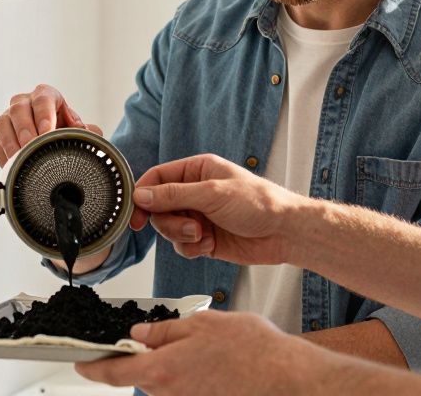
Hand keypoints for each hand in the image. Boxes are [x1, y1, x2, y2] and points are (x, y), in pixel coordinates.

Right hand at [0, 84, 102, 165]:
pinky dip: (2, 153)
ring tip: (19, 158)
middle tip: (31, 146)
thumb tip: (90, 133)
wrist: (51, 141)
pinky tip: (10, 164)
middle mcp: (25, 102)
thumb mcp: (79, 129)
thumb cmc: (65, 131)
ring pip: (2, 123)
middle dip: (25, 129)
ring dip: (10, 141)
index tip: (47, 131)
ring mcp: (9, 116)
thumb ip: (87, 131)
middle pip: (19, 108)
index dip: (44, 114)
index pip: (43, 99)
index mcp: (46, 95)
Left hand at [74, 311, 326, 394]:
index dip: (93, 367)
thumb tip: (140, 335)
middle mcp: (170, 394)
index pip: (114, 373)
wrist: (288, 379)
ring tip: (208, 351)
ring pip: (167, 383)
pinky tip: (217, 364)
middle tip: (172, 339)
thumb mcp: (202, 324)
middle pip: (143, 377)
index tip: (80, 363)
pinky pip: (188, 390)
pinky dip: (194, 376)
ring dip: (176, 367)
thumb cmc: (252, 350)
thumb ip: (165, 331)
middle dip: (149, 359)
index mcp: (162, 370)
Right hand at [129, 154, 306, 265]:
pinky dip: (192, 249)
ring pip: (169, 229)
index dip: (143, 196)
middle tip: (190, 227)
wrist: (284, 232)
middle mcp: (194, 192)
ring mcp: (199, 216)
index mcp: (196, 171)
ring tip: (203, 236)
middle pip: (159, 208)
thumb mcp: (212, 194)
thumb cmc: (258, 203)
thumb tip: (141, 196)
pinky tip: (210, 246)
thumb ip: (174, 195)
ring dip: (182, 237)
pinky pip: (182, 246)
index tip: (136, 216)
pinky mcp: (204, 238)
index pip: (157, 178)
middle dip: (170, 222)